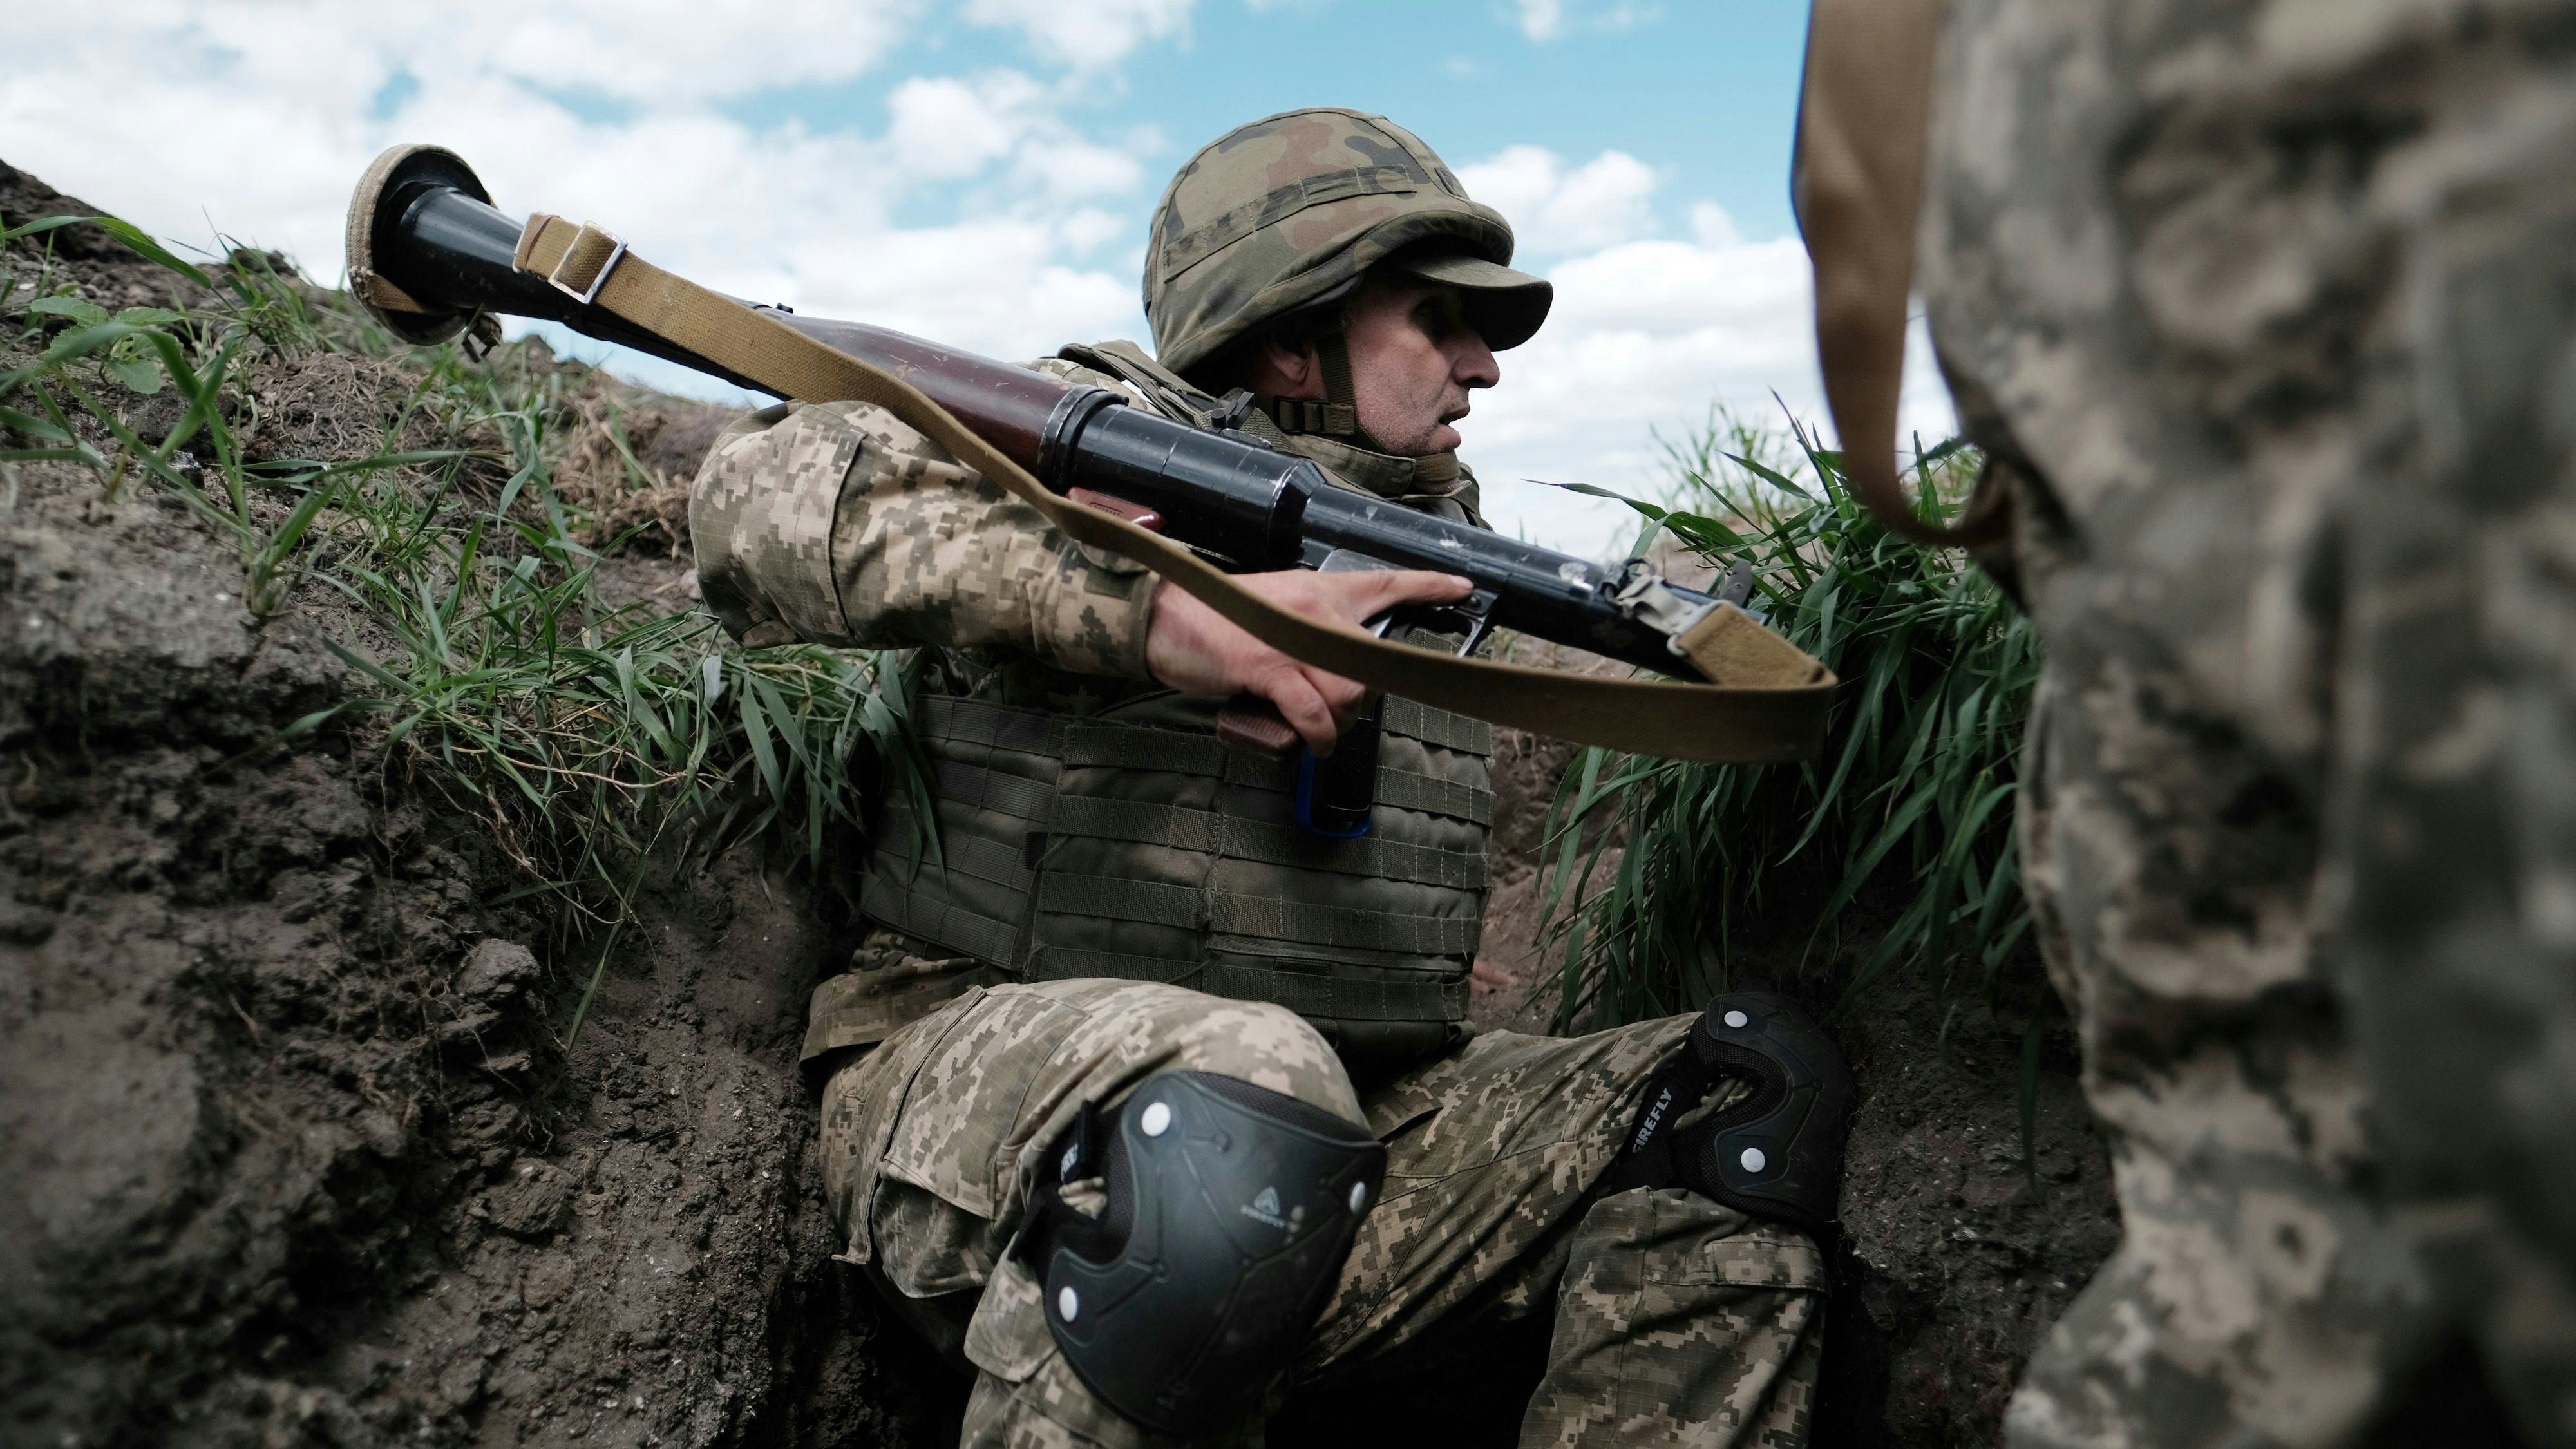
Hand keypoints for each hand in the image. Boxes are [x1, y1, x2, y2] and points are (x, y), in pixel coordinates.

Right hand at [1144, 568, 1471, 753]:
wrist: (1164, 617)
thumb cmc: (1215, 621)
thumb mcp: (1274, 611)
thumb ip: (1309, 631)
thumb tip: (1335, 673)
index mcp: (1318, 590)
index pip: (1384, 582)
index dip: (1427, 586)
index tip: (1462, 589)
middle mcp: (1314, 607)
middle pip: (1372, 663)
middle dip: (1362, 701)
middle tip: (1333, 716)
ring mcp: (1292, 637)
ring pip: (1349, 690)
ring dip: (1338, 722)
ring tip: (1316, 734)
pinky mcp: (1268, 666)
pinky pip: (1313, 711)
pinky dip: (1318, 735)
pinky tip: (1312, 743)